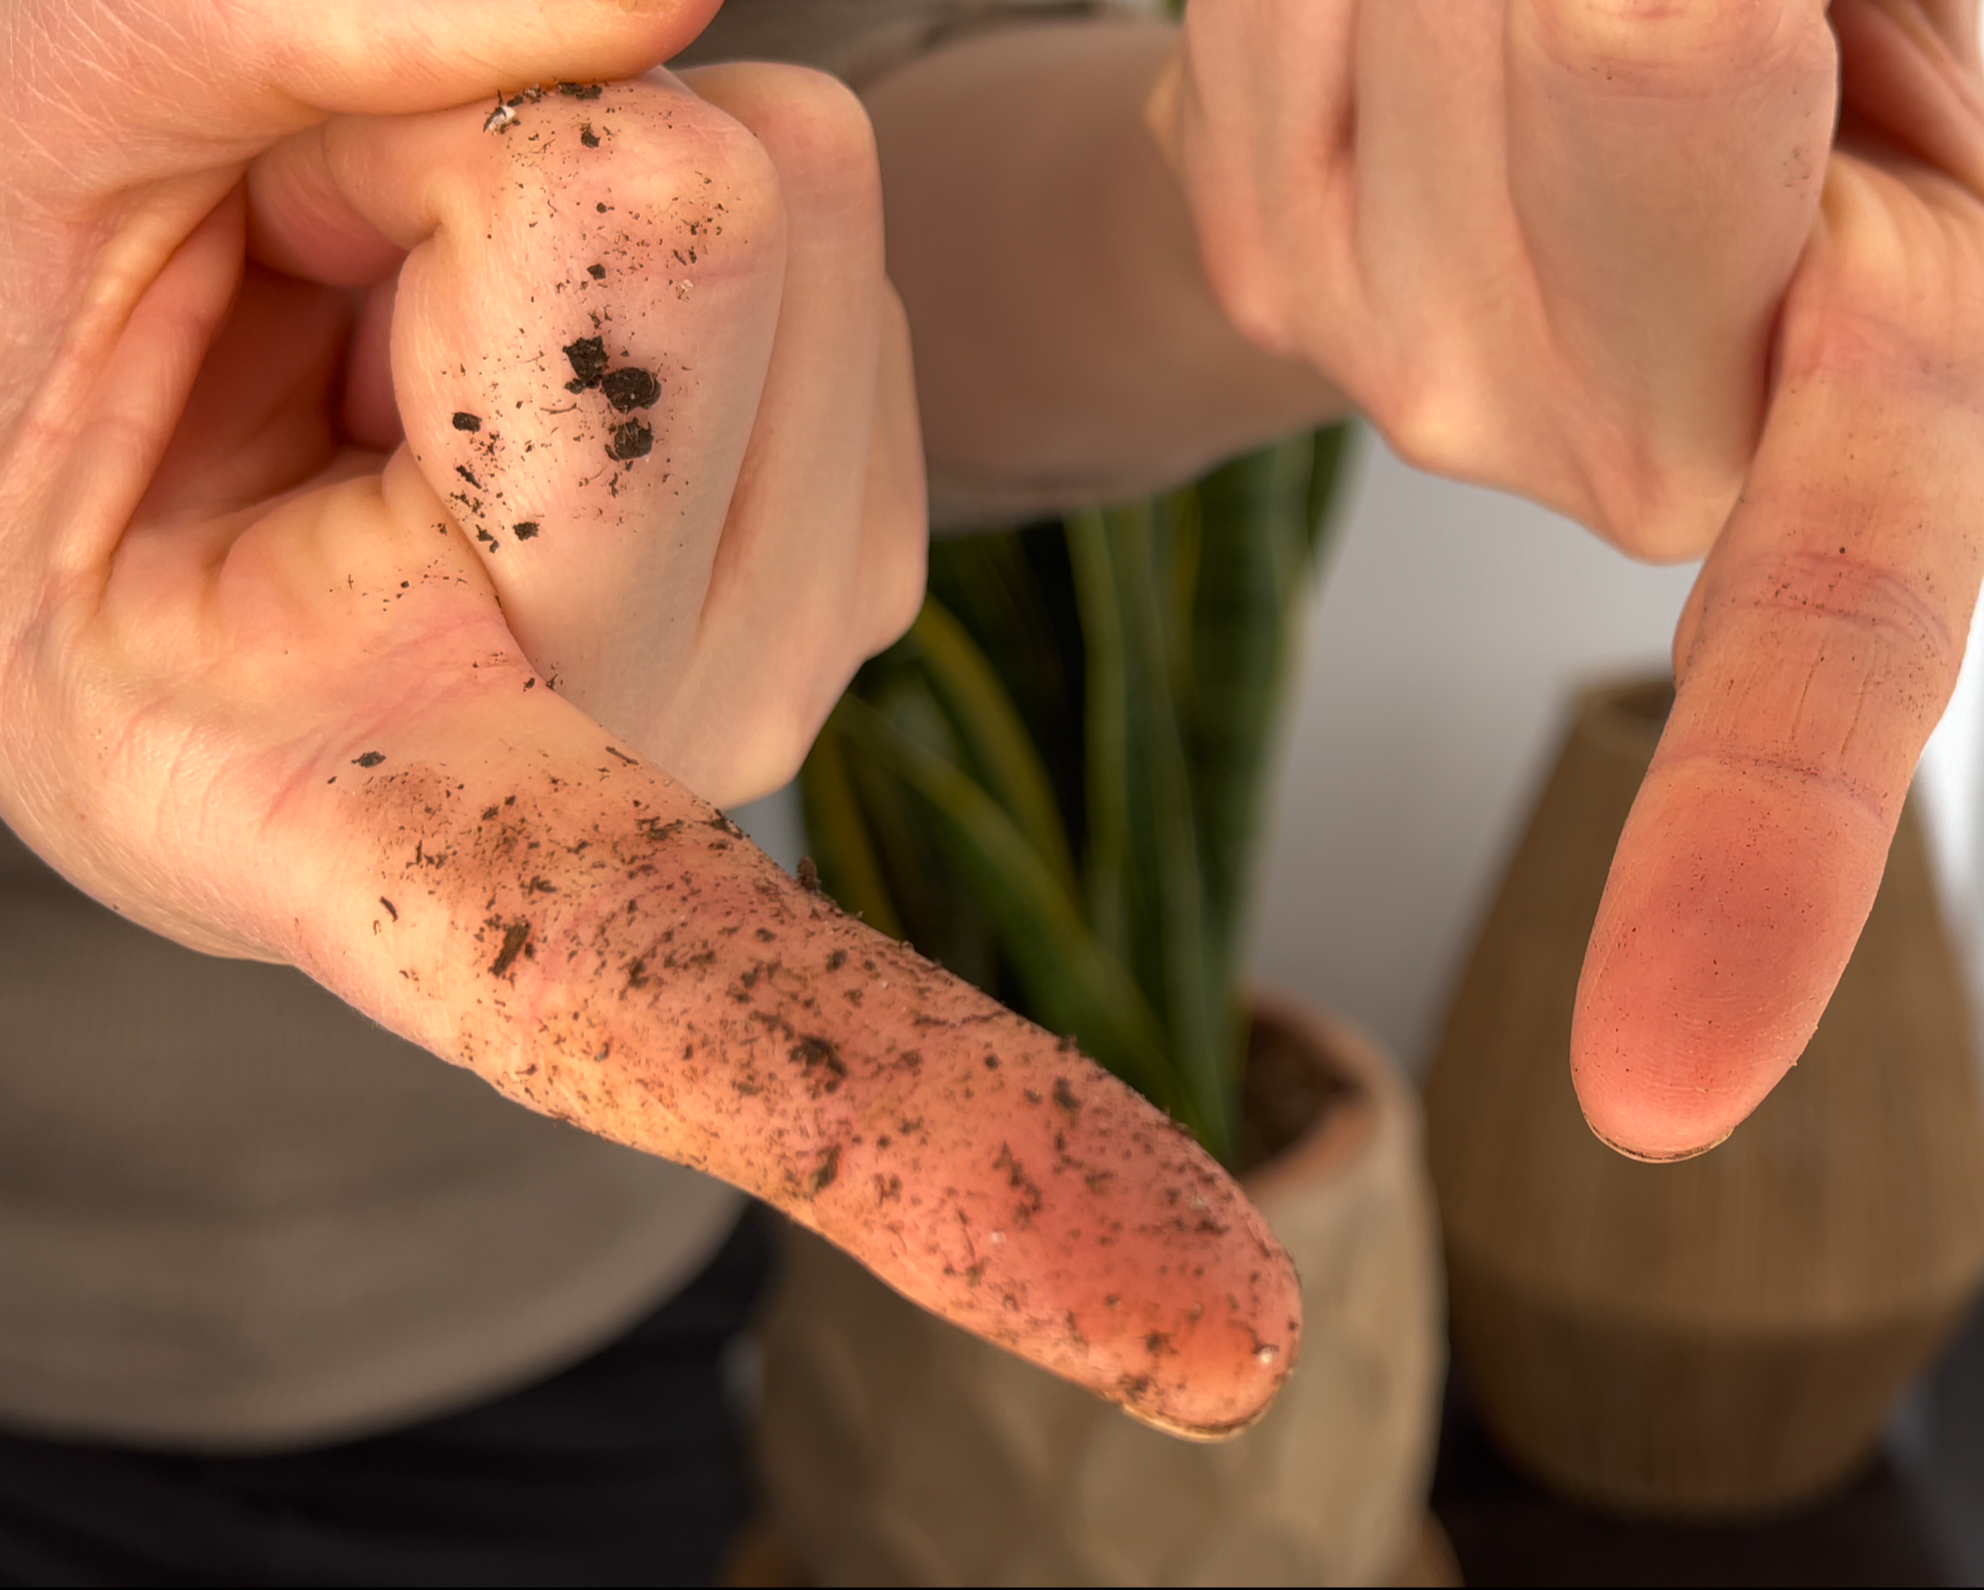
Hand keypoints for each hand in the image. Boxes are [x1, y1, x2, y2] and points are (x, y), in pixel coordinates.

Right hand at [0, 0, 1297, 1434]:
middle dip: (450, 181)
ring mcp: (754, 661)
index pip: (654, 1001)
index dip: (923, 1149)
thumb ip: (277, 43)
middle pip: (680, 296)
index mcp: (343, 818)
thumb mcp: (31, 179)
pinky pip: (817, 222)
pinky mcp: (831, 530)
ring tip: (369, 314)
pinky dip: (634, 183)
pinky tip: (497, 317)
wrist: (92, 386)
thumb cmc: (13, 330)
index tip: (1210, 1347)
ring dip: (535, 179)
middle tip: (277, 280)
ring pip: (774, 233)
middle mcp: (596, 783)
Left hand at [1160, 2, 1983, 1159]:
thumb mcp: (1876, 42)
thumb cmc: (1785, 26)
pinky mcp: (1271, 261)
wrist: (1524, 10)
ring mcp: (1439, 377)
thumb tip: (1629, 45)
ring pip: (1419, 62)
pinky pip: (1265, 57)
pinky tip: (1392, 4)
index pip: (1844, 629)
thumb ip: (1803, 66)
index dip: (1757, 834)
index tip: (1657, 1090)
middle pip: (1622, 99)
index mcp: (1914, 388)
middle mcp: (1653, 448)